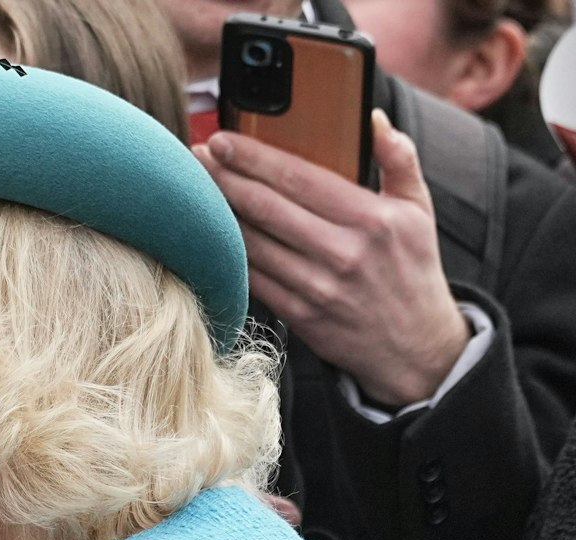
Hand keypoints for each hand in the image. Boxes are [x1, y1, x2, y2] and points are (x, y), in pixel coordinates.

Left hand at [194, 110, 468, 407]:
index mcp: (372, 219)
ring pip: (252, 243)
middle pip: (266, 207)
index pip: (299, 178)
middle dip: (223, 178)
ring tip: (190, 191)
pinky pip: (252, 278)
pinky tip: (207, 236)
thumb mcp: (419, 211)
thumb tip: (376, 119)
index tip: (222, 141)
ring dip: (216, 215)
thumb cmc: (412, 270)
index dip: (253, 158)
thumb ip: (400, 160)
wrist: (417, 348)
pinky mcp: (300, 316)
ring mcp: (319, 287)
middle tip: (192, 158)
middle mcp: (345, 252)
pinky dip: (227, 255)